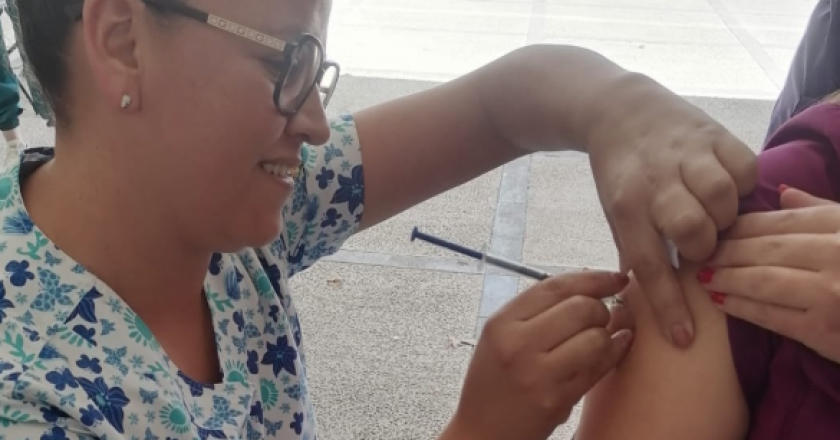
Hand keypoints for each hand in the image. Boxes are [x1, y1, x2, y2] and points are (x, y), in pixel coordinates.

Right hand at [443, 271, 632, 439]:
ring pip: (595, 337)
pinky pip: (599, 367)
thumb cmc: (493, 383)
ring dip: (607, 335)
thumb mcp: (500, 338)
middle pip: (580, 307)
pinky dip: (615, 352)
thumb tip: (589, 285)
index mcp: (502, 323)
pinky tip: (617, 346)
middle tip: (601, 317)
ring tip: (601, 337)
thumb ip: (536, 311)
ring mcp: (538, 374)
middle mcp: (517, 344)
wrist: (482, 433)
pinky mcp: (557, 399)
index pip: (555, 286)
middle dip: (601, 309)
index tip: (614, 278)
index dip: (593, 278)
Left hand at [586, 74, 756, 347]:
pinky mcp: (711, 134)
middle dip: (702, 248)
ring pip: (721, 198)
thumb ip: (632, 250)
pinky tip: (726, 188)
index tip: (684, 338)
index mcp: (625, 207)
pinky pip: (743, 167)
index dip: (668, 306)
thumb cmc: (618, 171)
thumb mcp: (612, 212)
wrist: (617, 109)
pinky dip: (741, 184)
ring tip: (713, 216)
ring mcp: (685, 155)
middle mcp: (655, 182)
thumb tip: (643, 298)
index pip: (649, 265)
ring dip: (724, 217)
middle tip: (698, 246)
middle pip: (692, 230)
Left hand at [701, 187, 839, 363]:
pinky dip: (741, 307)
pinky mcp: (823, 331)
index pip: (783, 221)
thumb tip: (781, 192)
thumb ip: (823, 211)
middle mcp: (835, 255)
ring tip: (703, 276)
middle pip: (766, 248)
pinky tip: (721, 301)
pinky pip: (772, 316)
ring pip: (762, 280)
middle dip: (727, 250)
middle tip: (699, 251)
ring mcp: (829, 294)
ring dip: (727, 277)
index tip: (716, 227)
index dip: (743, 225)